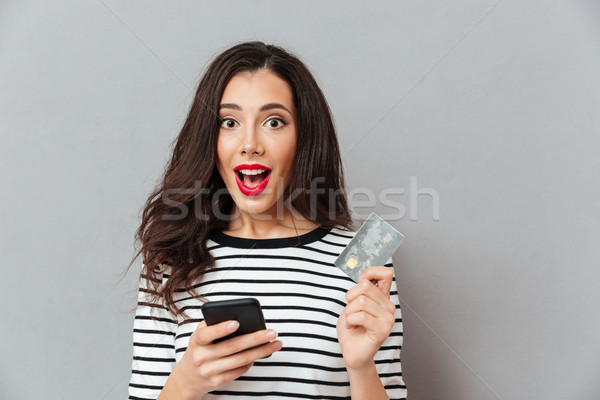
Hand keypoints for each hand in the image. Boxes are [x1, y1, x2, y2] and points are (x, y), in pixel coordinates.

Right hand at [167, 320, 282, 399]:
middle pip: (233, 346)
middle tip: (272, 332)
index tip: (237, 323)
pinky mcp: (218, 381)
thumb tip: (240, 317)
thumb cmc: (200, 348)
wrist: (187, 378)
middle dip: (255, 338)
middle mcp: (202, 357)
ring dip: (261, 351)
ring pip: (241, 359)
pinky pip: (240, 370)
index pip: (207, 334)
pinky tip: (261, 354)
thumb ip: (213, 325)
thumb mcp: (200, 335)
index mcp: (197, 341)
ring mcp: (210, 371)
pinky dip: (252, 361)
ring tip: (276, 343)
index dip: (221, 329)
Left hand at [337, 266, 395, 370]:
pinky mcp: (383, 330)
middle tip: (351, 310)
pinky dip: (350, 320)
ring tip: (352, 320)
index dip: (370, 272)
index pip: (386, 273)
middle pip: (366, 286)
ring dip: (349, 311)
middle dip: (350, 297)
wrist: (351, 351)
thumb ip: (361, 290)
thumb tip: (364, 278)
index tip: (360, 282)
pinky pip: (361, 316)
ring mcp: (388, 318)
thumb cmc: (352, 327)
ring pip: (361, 301)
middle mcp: (388, 306)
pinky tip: (353, 326)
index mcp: (382, 297)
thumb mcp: (353, 303)